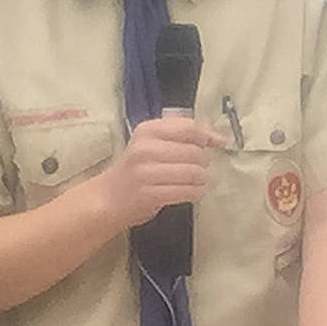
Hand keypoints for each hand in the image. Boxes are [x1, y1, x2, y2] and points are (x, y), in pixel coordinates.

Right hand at [96, 116, 223, 227]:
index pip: (188, 127)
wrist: (108, 198)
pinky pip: (186, 191)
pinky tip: (194, 192)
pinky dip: (196, 192)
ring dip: (202, 179)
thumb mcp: (152, 143)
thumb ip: (180, 136)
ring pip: (193, 172)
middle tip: (200, 168)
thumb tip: (216, 136)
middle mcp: (145, 148)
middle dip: (204, 162)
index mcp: (147, 130)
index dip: (207, 135)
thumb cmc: (136, 169)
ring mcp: (146, 172)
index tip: (218, 143)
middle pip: (194, 152)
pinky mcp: (149, 194)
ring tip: (198, 181)